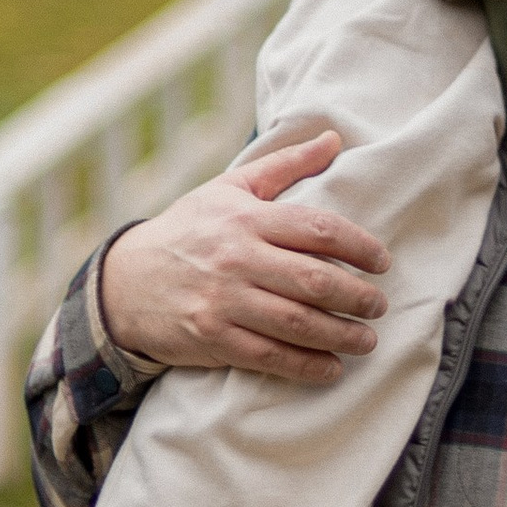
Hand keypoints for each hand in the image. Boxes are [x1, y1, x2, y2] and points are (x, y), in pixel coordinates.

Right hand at [99, 128, 390, 385]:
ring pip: (296, 322)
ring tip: (367, 339)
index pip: (316, 229)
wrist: (124, 281)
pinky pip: (269, 356)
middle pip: (312, 279)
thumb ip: (285, 165)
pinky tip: (331, 369)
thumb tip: (335, 138)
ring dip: (340, 335)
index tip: (382, 261)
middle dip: (356, 296)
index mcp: (245, 218)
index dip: (358, 246)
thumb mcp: (229, 188)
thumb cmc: (187, 229)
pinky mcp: (213, 337)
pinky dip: (306, 366)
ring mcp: (223, 300)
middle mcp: (236, 258)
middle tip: (379, 306)